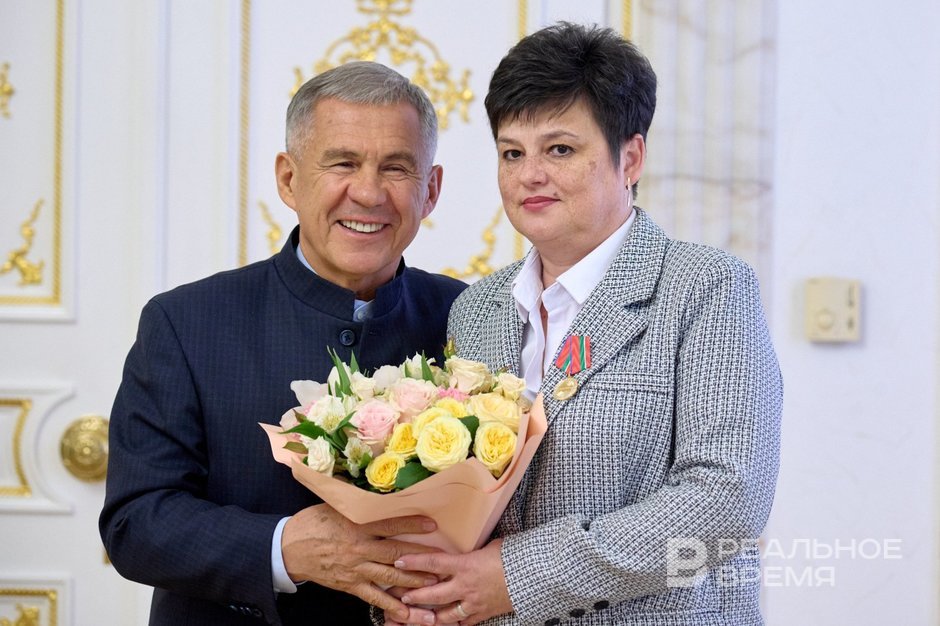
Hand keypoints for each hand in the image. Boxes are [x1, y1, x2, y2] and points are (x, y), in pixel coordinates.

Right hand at [281, 504, 439, 622]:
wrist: (289, 547)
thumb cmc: (314, 522)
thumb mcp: (337, 507)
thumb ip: (362, 508)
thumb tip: (386, 498)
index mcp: (356, 526)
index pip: (389, 525)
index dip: (411, 525)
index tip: (432, 525)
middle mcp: (359, 549)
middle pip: (395, 554)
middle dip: (421, 558)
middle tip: (443, 562)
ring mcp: (355, 569)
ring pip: (389, 578)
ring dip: (413, 582)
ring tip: (434, 586)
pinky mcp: (350, 585)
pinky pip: (374, 598)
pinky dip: (391, 607)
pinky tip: (408, 615)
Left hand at [395, 538, 511, 624]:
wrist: (535, 576)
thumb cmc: (513, 556)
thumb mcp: (490, 546)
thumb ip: (473, 551)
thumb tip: (467, 548)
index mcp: (466, 565)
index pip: (433, 563)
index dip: (413, 562)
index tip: (398, 561)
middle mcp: (466, 586)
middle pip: (432, 594)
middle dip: (415, 596)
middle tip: (402, 596)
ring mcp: (474, 603)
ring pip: (445, 615)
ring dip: (430, 616)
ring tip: (419, 616)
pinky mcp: (483, 614)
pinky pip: (464, 622)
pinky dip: (454, 623)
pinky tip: (446, 623)